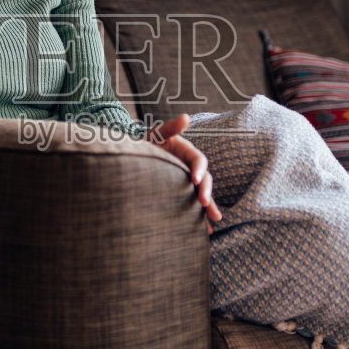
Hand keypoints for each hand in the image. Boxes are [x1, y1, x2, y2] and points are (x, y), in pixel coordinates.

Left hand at [147, 113, 221, 227]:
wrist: (134, 156)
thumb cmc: (145, 142)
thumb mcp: (156, 133)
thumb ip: (170, 127)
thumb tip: (186, 117)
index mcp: (187, 152)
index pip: (199, 160)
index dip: (200, 169)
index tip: (195, 179)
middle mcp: (190, 168)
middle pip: (204, 180)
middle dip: (206, 192)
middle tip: (205, 203)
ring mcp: (186, 182)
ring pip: (201, 195)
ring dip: (209, 207)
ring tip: (214, 220)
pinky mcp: (180, 194)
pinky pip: (192, 206)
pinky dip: (198, 218)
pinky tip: (203, 231)